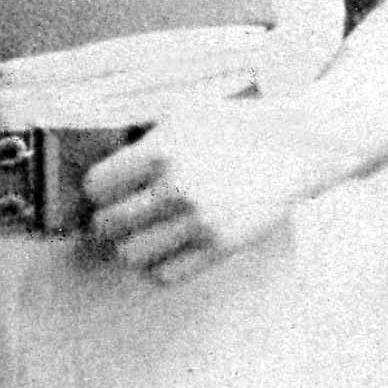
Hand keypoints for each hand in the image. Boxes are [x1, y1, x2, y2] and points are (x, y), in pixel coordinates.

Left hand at [82, 102, 309, 281]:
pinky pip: (165, 275)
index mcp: (160, 151)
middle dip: (108, 220)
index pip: (96, 187)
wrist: (291, 147)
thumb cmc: (230, 126)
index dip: (98, 190)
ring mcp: (198, 221)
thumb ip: (140, 137)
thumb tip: (97, 163)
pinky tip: (166, 249)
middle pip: (106, 225)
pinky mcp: (220, 246)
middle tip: (120, 216)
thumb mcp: (181, 113)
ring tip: (142, 235)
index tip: (108, 191)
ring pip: (130, 255)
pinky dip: (157, 266)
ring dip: (130, 246)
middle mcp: (176, 188)